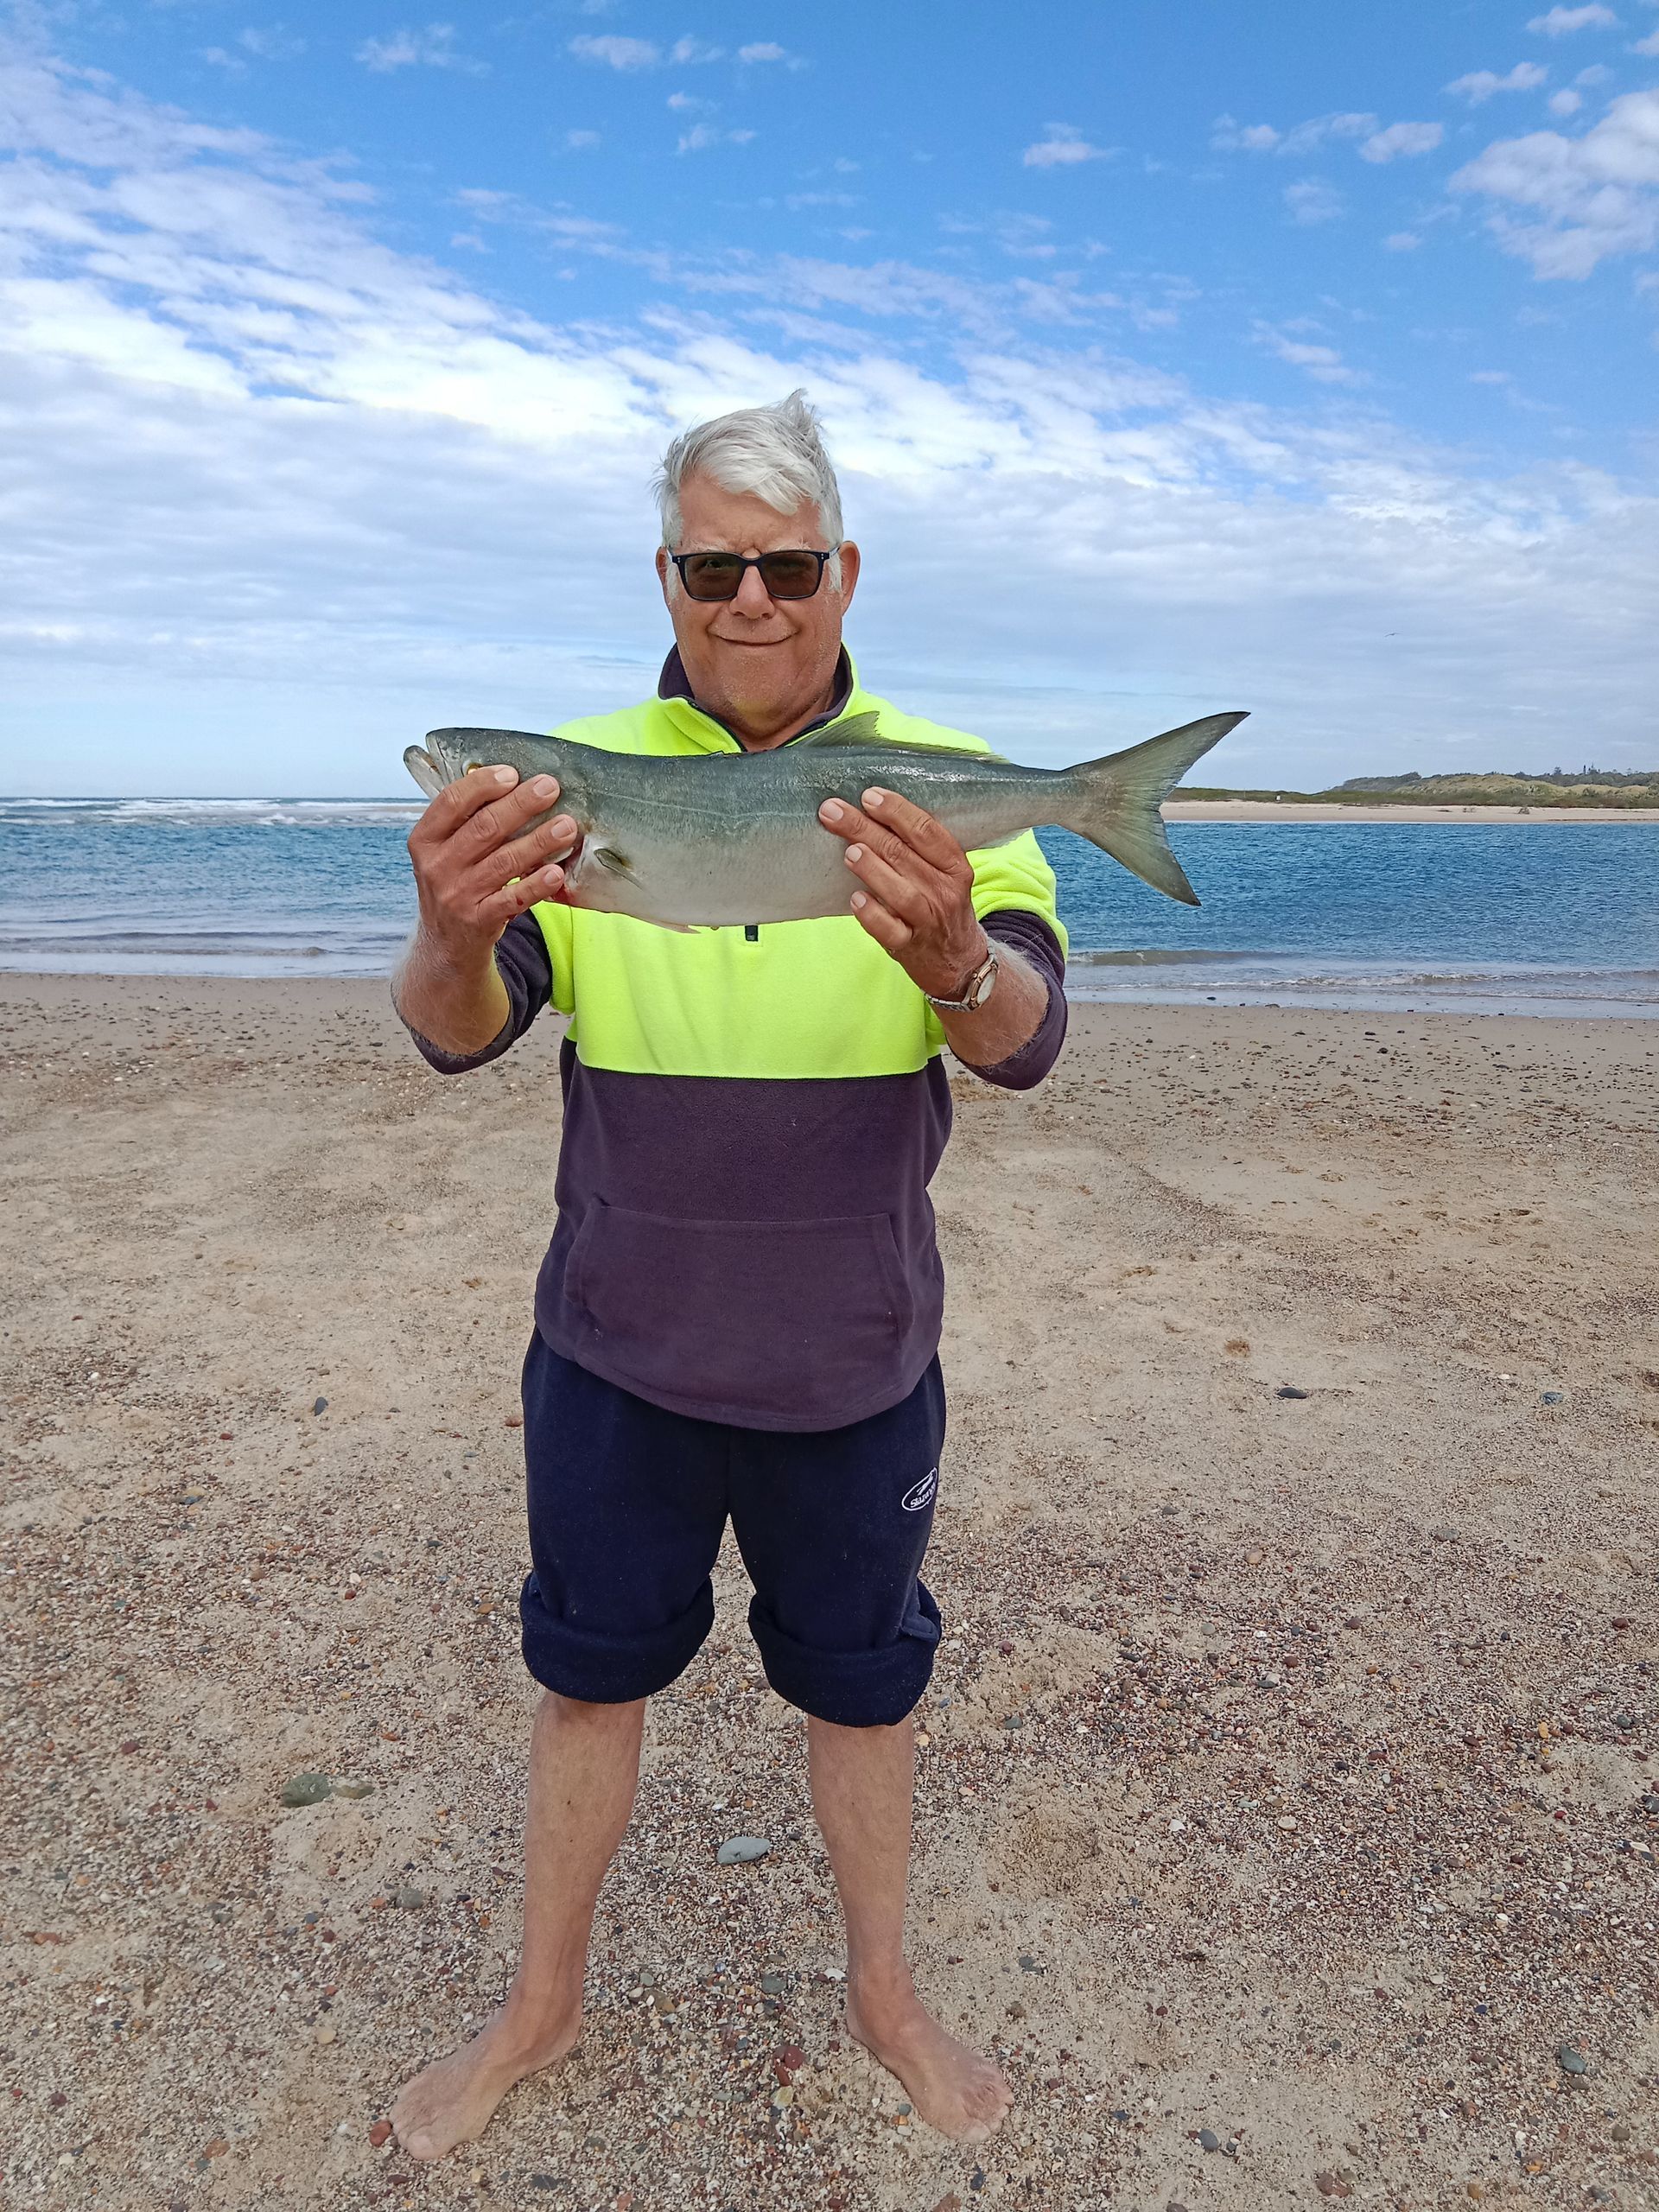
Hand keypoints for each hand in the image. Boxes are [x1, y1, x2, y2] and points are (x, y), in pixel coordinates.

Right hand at [406, 766, 578, 959]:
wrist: (445, 943)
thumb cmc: (454, 883)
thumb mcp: (445, 851)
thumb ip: (467, 821)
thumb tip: (511, 782)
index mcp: (425, 840)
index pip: (451, 802)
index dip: (483, 785)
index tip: (512, 773)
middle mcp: (437, 866)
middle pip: (484, 828)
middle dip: (520, 805)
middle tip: (550, 787)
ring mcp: (457, 895)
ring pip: (504, 862)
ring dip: (538, 841)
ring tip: (566, 826)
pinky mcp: (479, 921)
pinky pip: (513, 899)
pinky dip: (536, 885)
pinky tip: (556, 872)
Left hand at [817, 785, 985, 1000]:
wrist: (959, 963)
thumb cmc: (941, 908)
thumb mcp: (943, 875)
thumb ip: (917, 849)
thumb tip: (871, 812)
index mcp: (955, 867)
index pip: (927, 832)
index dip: (897, 811)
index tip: (869, 795)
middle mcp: (945, 892)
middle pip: (904, 854)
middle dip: (866, 829)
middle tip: (833, 811)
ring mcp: (928, 921)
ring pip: (901, 892)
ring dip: (873, 869)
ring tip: (849, 851)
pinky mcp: (910, 947)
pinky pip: (890, 931)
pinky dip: (872, 915)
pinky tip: (855, 899)